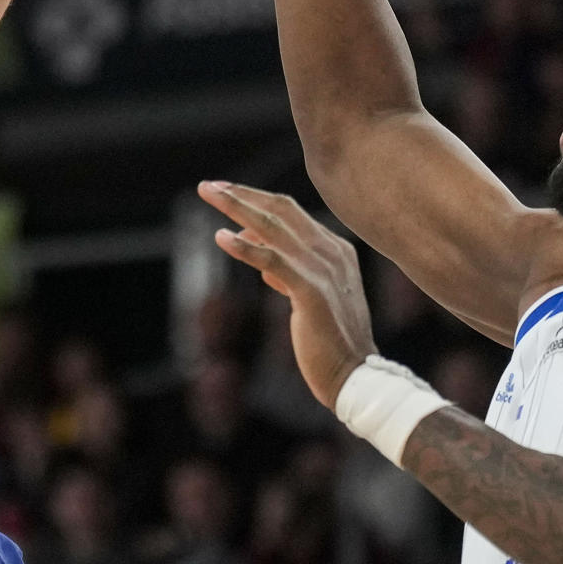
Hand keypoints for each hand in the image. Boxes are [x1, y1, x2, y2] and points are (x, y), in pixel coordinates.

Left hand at [200, 181, 376, 407]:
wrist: (355, 377)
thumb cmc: (329, 339)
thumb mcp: (310, 295)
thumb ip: (288, 269)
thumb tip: (257, 251)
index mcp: (335, 250)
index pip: (291, 212)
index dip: (256, 199)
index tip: (227, 192)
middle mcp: (332, 252)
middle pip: (281, 209)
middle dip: (242, 193)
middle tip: (209, 186)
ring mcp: (323, 269)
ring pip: (272, 226)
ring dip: (236, 207)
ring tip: (207, 194)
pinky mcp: (311, 290)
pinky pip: (272, 260)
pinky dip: (244, 247)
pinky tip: (220, 237)